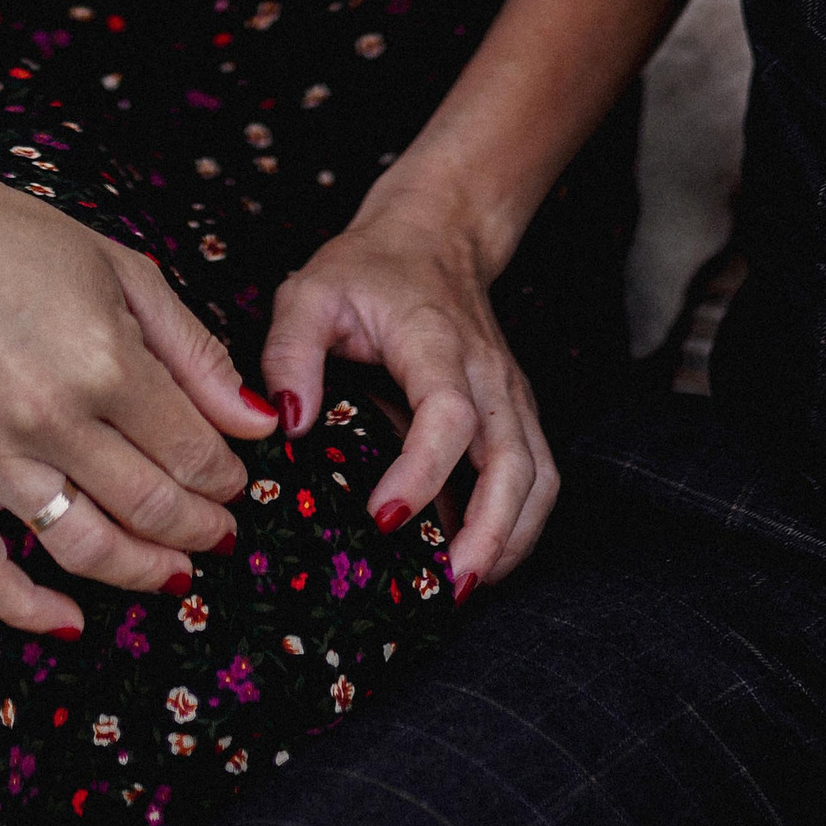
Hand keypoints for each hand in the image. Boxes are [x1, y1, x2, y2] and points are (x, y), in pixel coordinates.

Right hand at [0, 129, 280, 638]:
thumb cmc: (18, 240)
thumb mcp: (124, 273)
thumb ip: (196, 353)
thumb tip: (260, 423)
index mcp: (104, 358)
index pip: (193, 452)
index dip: (226, 477)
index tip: (232, 479)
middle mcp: (47, 415)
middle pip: (151, 507)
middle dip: (199, 528)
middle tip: (216, 532)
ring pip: (85, 548)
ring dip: (142, 571)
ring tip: (172, 572)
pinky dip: (28, 610)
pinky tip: (71, 619)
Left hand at [259, 182, 557, 594]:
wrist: (434, 235)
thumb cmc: (369, 268)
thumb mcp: (310, 292)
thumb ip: (289, 352)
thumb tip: (288, 423)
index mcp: (437, 341)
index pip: (448, 414)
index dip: (422, 472)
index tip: (382, 519)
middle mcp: (488, 373)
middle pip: (514, 462)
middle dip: (489, 533)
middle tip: (447, 589)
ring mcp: (511, 394)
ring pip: (538, 478)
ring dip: (511, 539)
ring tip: (464, 589)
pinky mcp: (517, 413)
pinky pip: (537, 477)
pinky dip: (519, 526)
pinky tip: (482, 560)